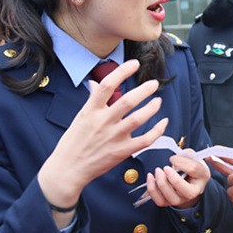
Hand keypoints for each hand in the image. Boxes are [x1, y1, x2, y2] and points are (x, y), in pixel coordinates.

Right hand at [38, 59, 167, 216]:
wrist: (69, 169)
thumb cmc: (73, 143)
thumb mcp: (80, 117)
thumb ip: (91, 100)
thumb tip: (94, 84)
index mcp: (91, 111)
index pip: (107, 85)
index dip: (122, 71)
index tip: (134, 63)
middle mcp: (103, 122)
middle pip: (127, 101)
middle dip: (144, 90)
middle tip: (153, 84)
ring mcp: (114, 137)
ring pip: (138, 119)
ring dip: (151, 108)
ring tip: (158, 100)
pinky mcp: (122, 151)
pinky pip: (145, 140)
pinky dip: (157, 130)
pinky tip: (163, 122)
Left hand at [144, 150, 209, 208]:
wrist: (187, 181)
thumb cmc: (190, 167)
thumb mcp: (193, 157)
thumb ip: (186, 154)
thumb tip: (175, 159)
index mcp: (202, 176)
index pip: (193, 170)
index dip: (181, 162)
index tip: (172, 158)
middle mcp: (194, 192)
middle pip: (187, 191)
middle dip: (173, 179)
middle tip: (165, 168)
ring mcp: (181, 199)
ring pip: (171, 197)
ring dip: (161, 183)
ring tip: (157, 171)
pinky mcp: (169, 202)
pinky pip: (159, 201)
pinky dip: (152, 189)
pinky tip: (150, 178)